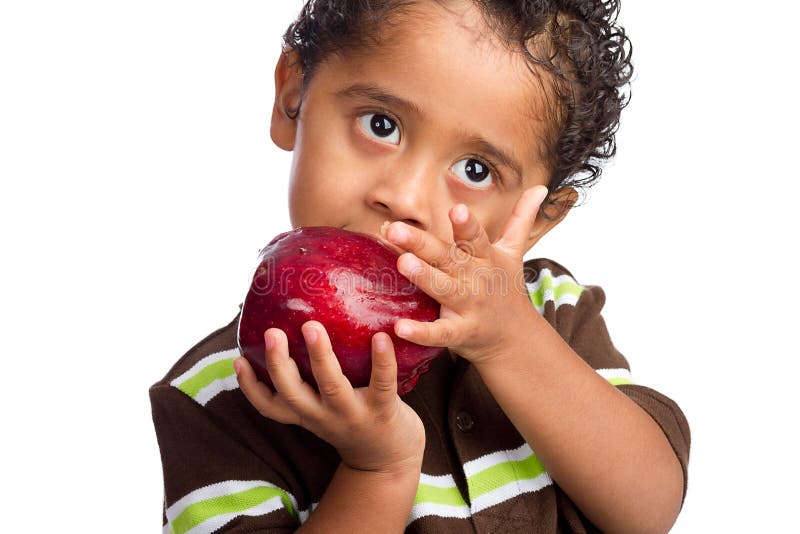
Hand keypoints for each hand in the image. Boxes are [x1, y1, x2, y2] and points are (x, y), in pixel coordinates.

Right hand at [235, 321, 424, 473]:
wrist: (389, 461)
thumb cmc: (353, 420)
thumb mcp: (322, 409)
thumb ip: (308, 383)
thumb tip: (293, 332)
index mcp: (306, 414)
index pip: (269, 406)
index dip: (249, 387)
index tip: (238, 360)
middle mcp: (323, 416)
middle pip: (293, 393)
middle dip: (279, 363)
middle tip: (272, 332)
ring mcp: (352, 414)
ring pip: (332, 386)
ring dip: (320, 356)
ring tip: (312, 327)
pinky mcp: (383, 411)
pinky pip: (382, 384)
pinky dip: (382, 360)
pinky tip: (381, 337)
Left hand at [385, 186, 548, 363]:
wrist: (516, 338)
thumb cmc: (505, 289)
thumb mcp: (514, 252)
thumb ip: (521, 218)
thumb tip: (540, 187)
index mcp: (485, 258)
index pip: (475, 238)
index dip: (466, 225)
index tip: (456, 209)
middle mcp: (476, 280)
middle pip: (448, 258)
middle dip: (422, 244)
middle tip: (396, 229)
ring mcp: (468, 307)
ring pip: (443, 289)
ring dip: (423, 277)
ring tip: (402, 263)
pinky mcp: (459, 333)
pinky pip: (439, 332)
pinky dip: (421, 332)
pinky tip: (400, 327)